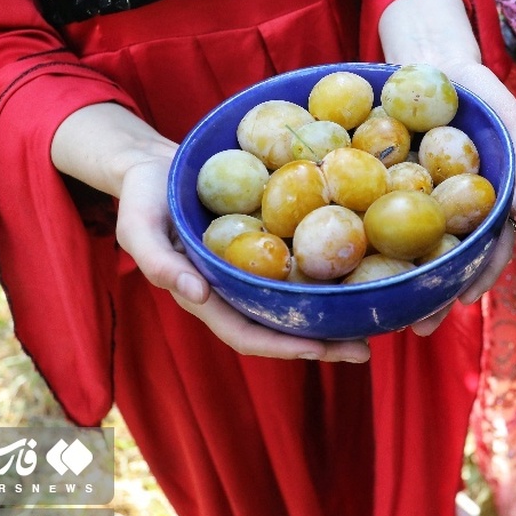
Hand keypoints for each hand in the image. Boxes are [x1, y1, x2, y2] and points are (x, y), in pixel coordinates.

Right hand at [115, 154, 371, 361]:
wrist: (154, 164)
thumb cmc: (142, 196)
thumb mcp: (137, 224)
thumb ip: (157, 261)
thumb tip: (197, 295)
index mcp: (205, 295)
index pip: (247, 334)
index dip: (283, 346)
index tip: (320, 350)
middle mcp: (234, 290)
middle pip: (282, 327)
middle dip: (322, 344)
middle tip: (365, 351)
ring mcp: (253, 270)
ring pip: (297, 302)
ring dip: (334, 316)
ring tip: (378, 322)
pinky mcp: (268, 244)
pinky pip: (301, 266)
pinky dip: (330, 275)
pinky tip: (362, 272)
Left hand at [378, 0, 515, 332]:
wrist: (429, 61)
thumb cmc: (476, 89)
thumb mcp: (504, 110)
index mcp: (489, 204)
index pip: (491, 248)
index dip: (480, 275)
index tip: (464, 299)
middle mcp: (455, 213)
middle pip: (448, 263)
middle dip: (435, 298)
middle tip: (416, 327)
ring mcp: (420, 206)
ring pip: (413, 254)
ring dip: (402, 287)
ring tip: (383, 317)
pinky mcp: (387, 193)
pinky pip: (376, 223)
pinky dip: (367, 249)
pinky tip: (348, 271)